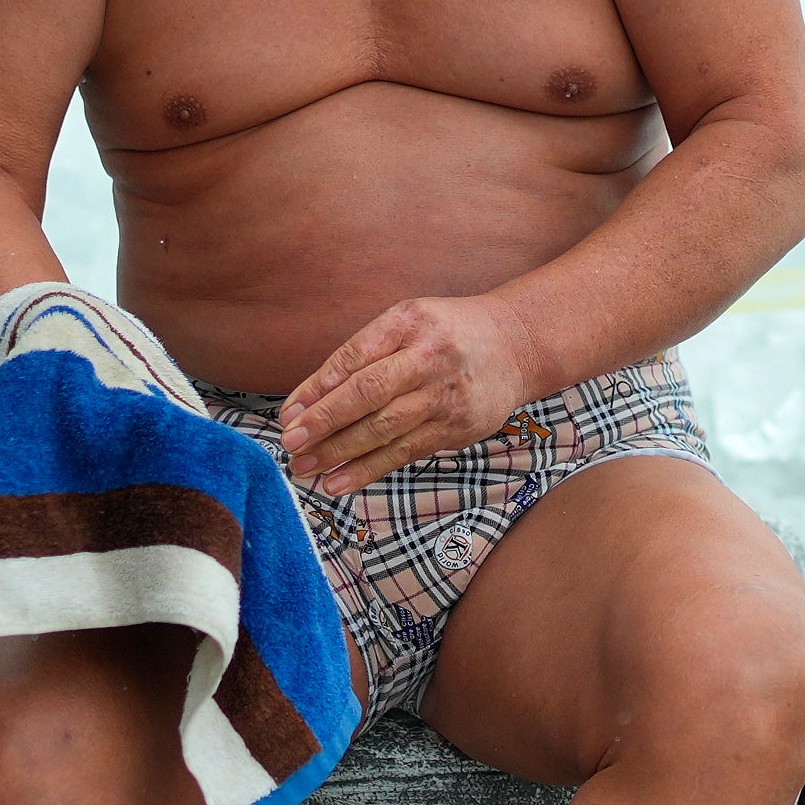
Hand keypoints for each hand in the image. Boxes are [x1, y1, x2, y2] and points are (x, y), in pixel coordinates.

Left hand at [273, 296, 537, 491]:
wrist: (515, 347)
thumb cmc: (445, 334)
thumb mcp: (405, 323)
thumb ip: (359, 355)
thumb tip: (306, 401)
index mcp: (409, 323)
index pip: (354, 358)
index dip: (318, 389)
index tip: (289, 414)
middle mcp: (429, 358)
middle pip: (368, 395)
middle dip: (325, 423)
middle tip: (291, 444)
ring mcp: (445, 397)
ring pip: (385, 429)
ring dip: (340, 453)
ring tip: (306, 468)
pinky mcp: (456, 429)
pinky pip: (405, 453)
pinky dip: (368, 470)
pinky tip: (339, 481)